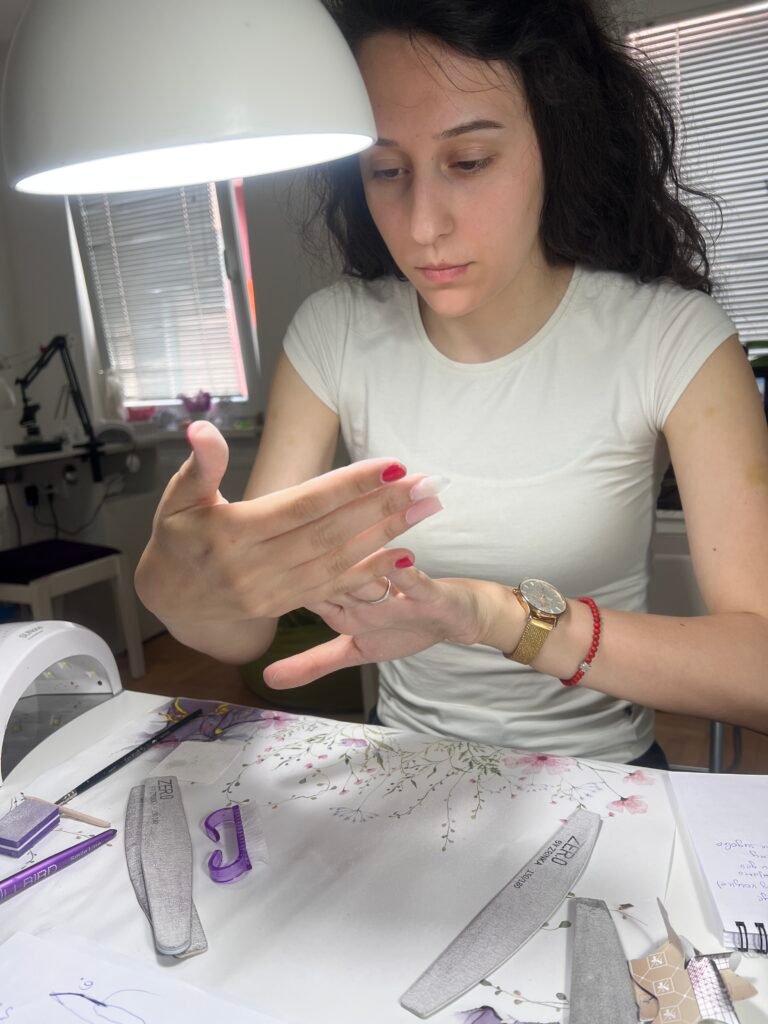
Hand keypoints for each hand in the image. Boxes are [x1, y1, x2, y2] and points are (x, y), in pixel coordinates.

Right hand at [135, 421, 441, 624]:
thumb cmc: (176, 539)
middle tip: (426, 485)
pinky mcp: (285, 606)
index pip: (303, 505)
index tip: (392, 467)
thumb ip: (200, 466)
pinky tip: (404, 556)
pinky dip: (370, 572)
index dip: (349, 486)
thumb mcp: (176, 499)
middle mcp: (257, 566)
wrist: (170, 600)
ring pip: (338, 561)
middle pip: (331, 534)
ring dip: (386, 535)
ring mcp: (273, 591)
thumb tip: (202, 430)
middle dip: (382, 507)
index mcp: (234, 533)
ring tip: (424, 510)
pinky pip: (334, 588)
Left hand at [263, 566, 496, 688]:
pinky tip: (402, 561)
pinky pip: (413, 582)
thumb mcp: (355, 651)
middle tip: (277, 546)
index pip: (302, 588)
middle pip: (330, 576)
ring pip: (368, 573)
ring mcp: (393, 588)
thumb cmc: (401, 626)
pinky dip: (407, 573)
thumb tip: (269, 679)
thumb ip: (313, 663)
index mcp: (340, 600)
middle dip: (311, 562)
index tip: (244, 569)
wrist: (455, 615)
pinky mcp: (426, 591)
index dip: (275, 579)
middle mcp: (361, 589)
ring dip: (358, 556)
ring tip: (345, 542)